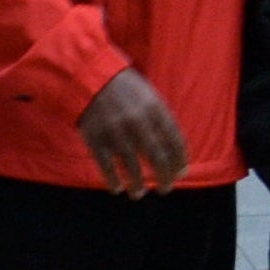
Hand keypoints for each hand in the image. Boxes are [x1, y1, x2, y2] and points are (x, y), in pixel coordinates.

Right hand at [78, 68, 188, 196]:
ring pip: (132, 168)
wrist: (88, 76)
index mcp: (154, 109)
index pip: (175, 141)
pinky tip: (117, 188)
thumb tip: (172, 148)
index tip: (181, 173)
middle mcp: (138, 122)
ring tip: (138, 193)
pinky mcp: (96, 139)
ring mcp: (116, 132)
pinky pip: (107, 167)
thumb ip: (160, 118)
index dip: (180, 160)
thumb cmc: (123, 87)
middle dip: (164, 178)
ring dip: (138, 185)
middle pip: (157, 158)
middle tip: (165, 188)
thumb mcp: (148, 95)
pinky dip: (113, 181)